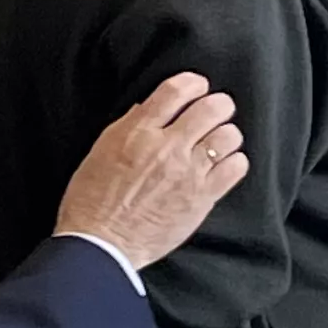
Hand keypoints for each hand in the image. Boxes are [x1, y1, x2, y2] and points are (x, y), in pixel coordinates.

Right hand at [55, 72, 248, 269]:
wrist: (102, 244)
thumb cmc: (92, 200)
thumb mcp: (100, 151)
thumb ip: (128, 127)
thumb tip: (149, 108)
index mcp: (137, 132)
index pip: (175, 90)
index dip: (193, 83)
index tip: (198, 86)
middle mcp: (167, 148)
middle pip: (211, 108)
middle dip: (218, 105)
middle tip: (217, 111)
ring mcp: (188, 173)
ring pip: (228, 136)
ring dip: (227, 134)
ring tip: (219, 141)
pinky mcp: (202, 197)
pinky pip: (235, 168)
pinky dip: (234, 162)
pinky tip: (224, 166)